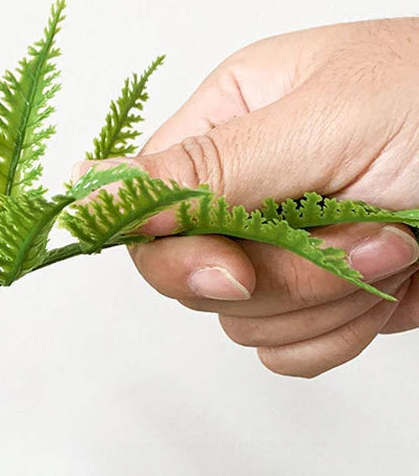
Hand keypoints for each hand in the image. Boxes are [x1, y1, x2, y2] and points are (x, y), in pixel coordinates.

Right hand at [81, 17, 418, 376]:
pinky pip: (282, 351)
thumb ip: (203, 169)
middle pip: (190, 276)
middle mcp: (244, 190)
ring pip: (239, 321)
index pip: (146, 210)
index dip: (175, 252)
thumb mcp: (324, 123)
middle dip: (273, 276)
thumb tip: (87, 192)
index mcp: (231, 124)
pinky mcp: (315, 300)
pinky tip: (390, 285)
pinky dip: (337, 333)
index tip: (233, 266)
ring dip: (322, 298)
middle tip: (350, 238)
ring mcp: (279, 250)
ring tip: (395, 243)